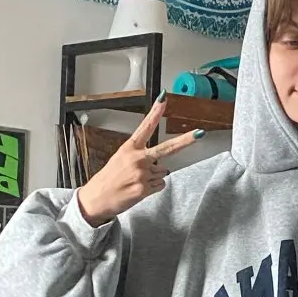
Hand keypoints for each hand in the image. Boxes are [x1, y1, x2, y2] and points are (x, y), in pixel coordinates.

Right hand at [76, 97, 198, 225]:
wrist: (97, 198)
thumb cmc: (108, 179)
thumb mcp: (120, 160)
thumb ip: (140, 157)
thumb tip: (160, 165)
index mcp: (129, 148)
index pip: (146, 126)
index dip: (156, 111)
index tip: (164, 98)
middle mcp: (138, 159)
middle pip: (168, 148)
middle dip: (186, 140)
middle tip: (200, 133)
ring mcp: (142, 174)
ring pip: (163, 172)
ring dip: (153, 177)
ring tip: (135, 181)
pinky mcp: (144, 188)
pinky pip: (160, 185)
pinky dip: (152, 188)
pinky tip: (138, 188)